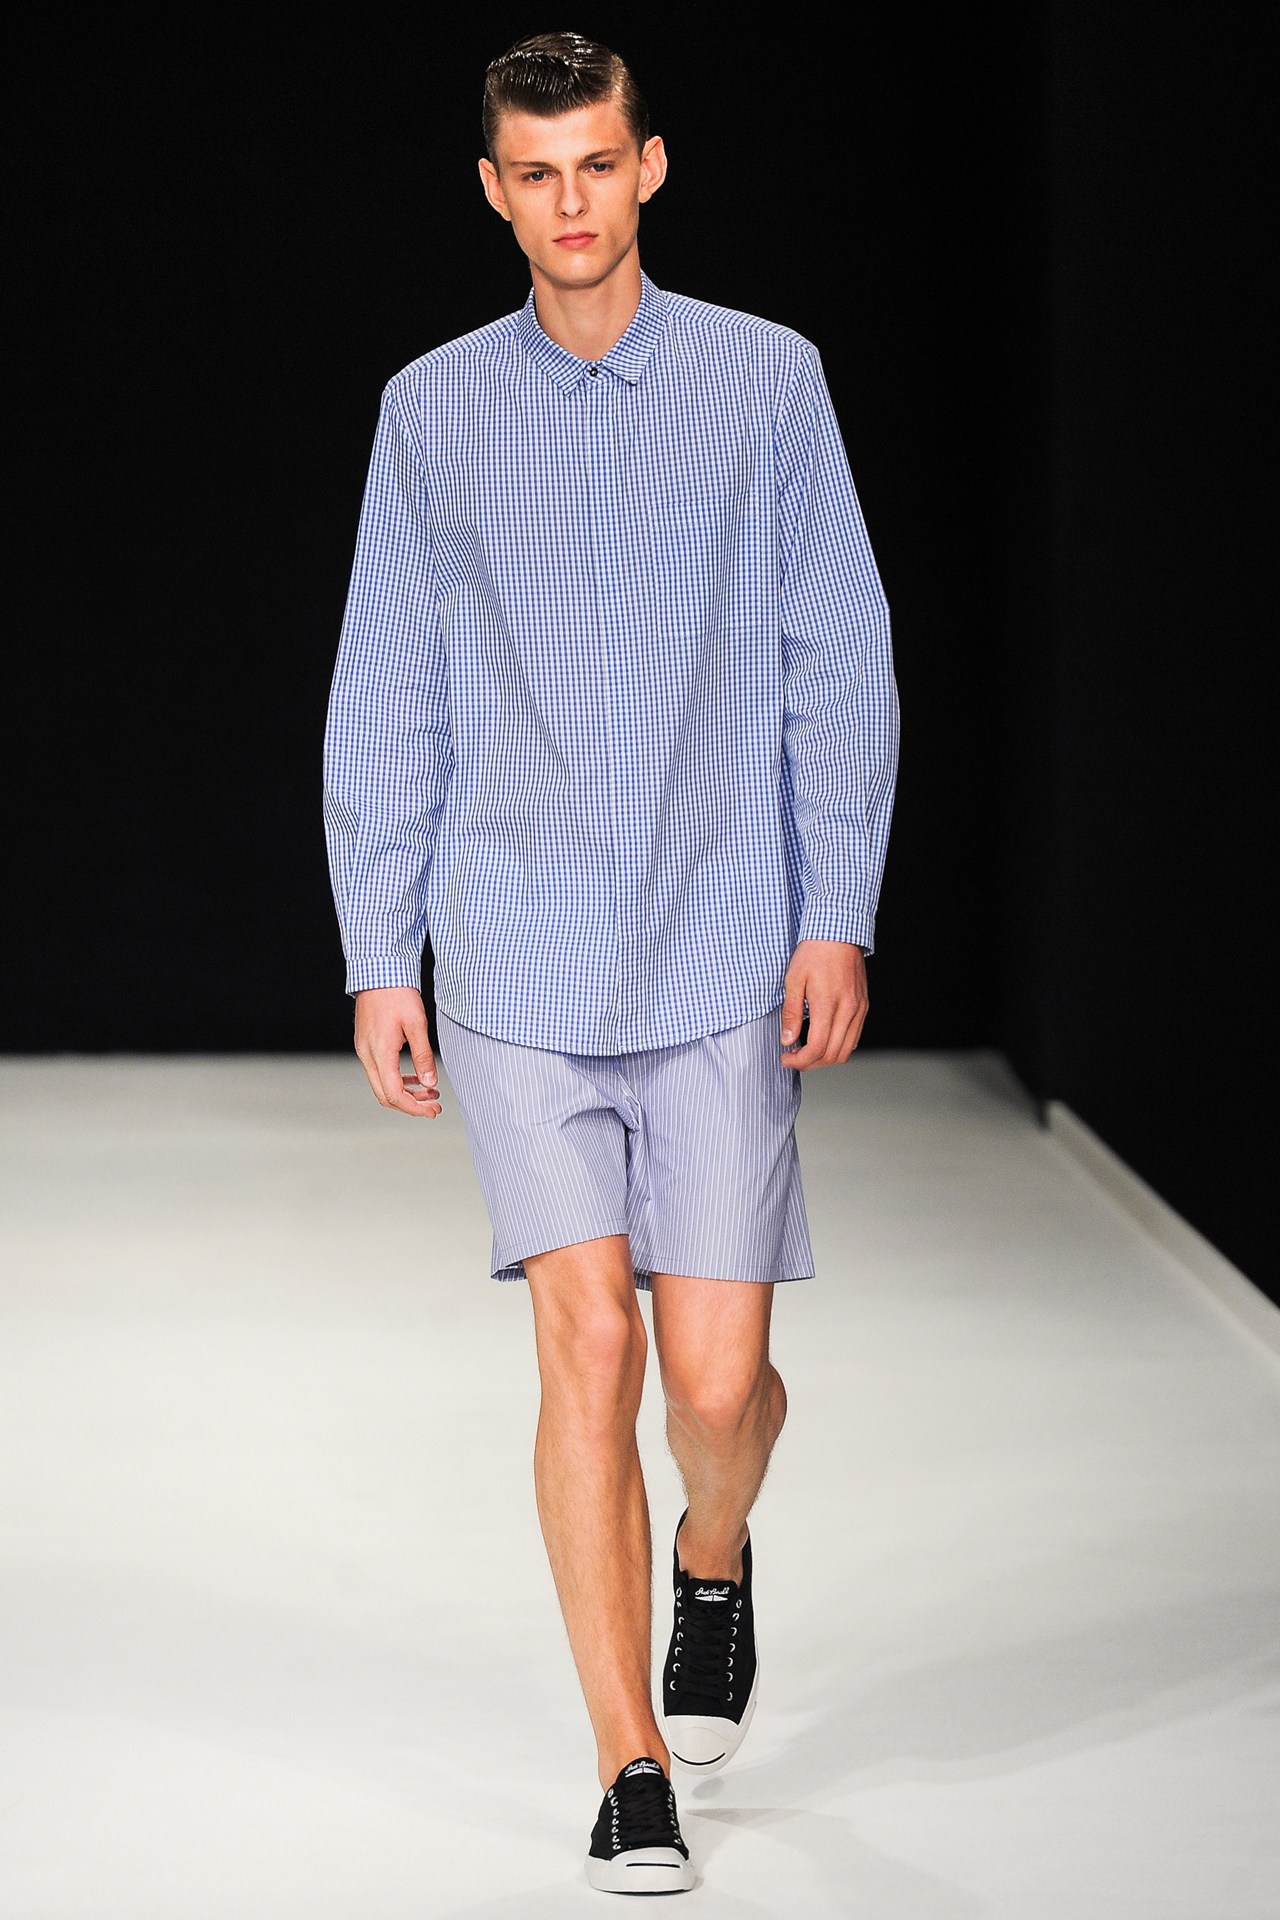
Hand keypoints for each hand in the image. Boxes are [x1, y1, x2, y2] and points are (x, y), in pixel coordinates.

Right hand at [353, 987, 441, 1116]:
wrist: (378, 971)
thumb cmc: (398, 994)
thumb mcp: (417, 1025)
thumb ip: (423, 1056)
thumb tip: (430, 1083)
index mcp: (380, 1052)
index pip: (394, 1094)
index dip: (414, 1108)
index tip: (433, 1110)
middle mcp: (367, 1055)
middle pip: (385, 1095)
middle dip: (411, 1105)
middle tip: (435, 1107)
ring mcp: (364, 1050)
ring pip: (381, 1085)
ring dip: (405, 1093)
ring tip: (430, 1093)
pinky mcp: (366, 1044)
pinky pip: (380, 1072)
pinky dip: (398, 1079)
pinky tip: (416, 1077)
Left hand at [780, 940, 867, 1069]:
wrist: (838, 933)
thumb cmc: (814, 953)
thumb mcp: (793, 980)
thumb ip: (791, 1013)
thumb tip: (787, 1039)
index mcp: (828, 1004)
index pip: (817, 1048)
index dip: (800, 1061)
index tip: (786, 1058)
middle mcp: (848, 1010)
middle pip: (833, 1055)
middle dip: (810, 1063)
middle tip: (793, 1057)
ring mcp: (859, 1009)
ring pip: (847, 1050)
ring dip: (825, 1058)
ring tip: (806, 1051)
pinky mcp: (863, 1006)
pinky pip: (854, 1037)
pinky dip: (839, 1046)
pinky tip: (823, 1038)